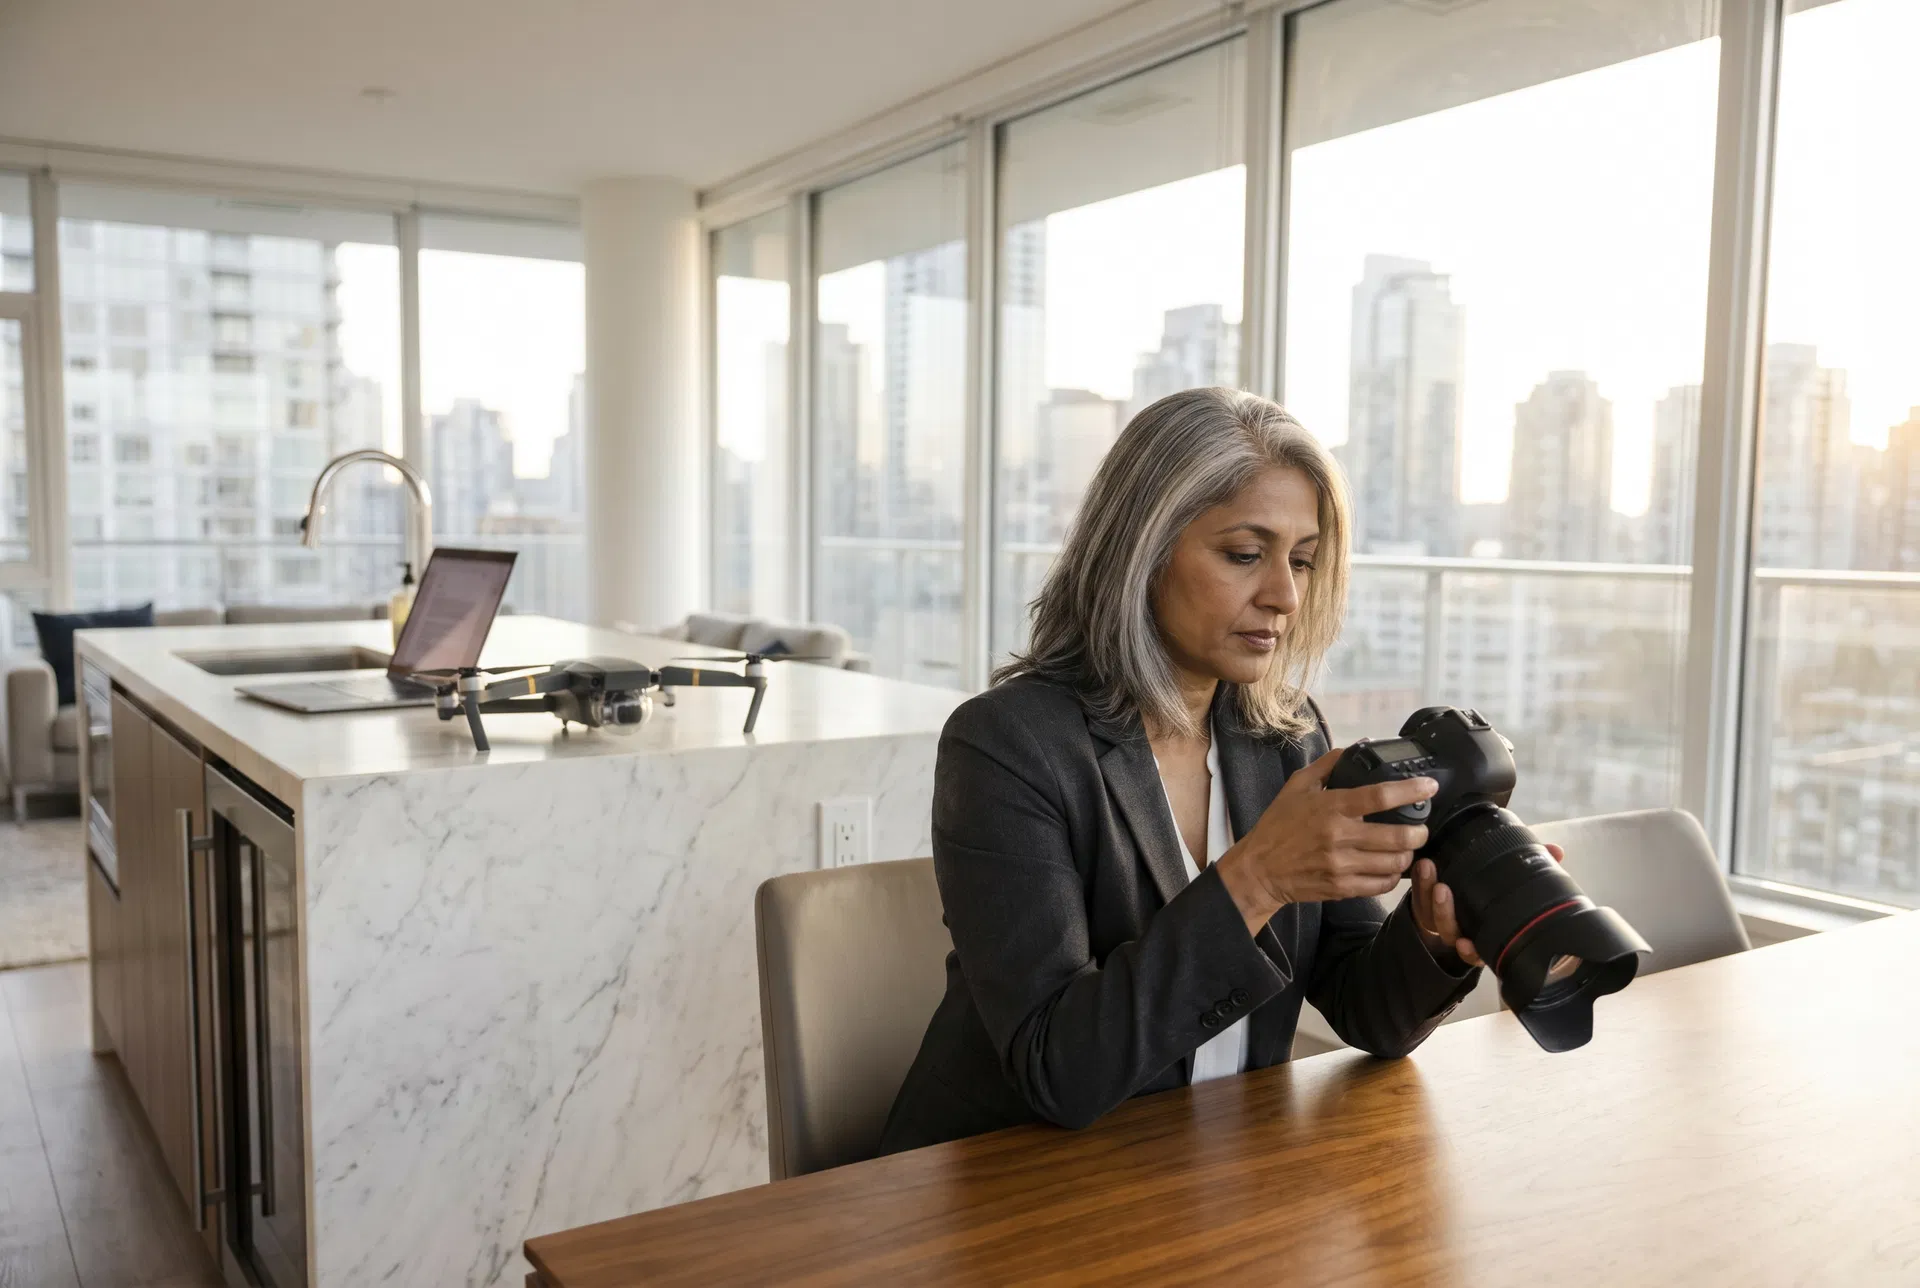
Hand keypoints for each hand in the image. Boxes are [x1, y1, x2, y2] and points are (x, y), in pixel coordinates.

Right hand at [1215, 747, 1435, 936]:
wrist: (1259, 869)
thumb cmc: (1278, 825)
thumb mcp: (1297, 786)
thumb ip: (1328, 765)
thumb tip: (1359, 746)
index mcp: (1332, 807)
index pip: (1381, 796)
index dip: (1412, 790)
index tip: (1430, 786)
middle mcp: (1339, 836)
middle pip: (1398, 836)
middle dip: (1420, 832)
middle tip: (1422, 827)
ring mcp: (1342, 865)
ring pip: (1394, 863)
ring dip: (1408, 855)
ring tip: (1407, 848)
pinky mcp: (1342, 888)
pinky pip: (1381, 885)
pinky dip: (1393, 877)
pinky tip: (1391, 868)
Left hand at [1410, 843, 1565, 966]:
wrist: (1461, 892)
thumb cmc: (1491, 891)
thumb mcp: (1511, 881)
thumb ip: (1533, 865)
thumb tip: (1556, 851)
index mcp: (1482, 932)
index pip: (1476, 949)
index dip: (1470, 950)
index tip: (1466, 945)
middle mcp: (1460, 928)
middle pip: (1447, 928)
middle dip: (1444, 911)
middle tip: (1443, 889)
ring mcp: (1440, 914)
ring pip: (1430, 910)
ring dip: (1429, 890)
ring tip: (1431, 870)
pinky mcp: (1425, 898)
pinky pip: (1419, 894)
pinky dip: (1420, 882)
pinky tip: (1423, 867)